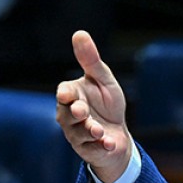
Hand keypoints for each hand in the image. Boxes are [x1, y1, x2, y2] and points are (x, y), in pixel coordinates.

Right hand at [55, 30, 132, 182]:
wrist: (118, 133)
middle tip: (83, 111)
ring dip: (89, 130)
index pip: (64, 93)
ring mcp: (77, 134)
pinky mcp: (88, 149)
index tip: (67, 94)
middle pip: (68, 114)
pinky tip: (110, 144)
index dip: (65, 94)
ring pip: (78, 133)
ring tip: (99, 130)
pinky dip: (101, 146)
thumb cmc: (107, 104)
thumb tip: (80, 33)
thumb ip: (91, 61)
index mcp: (72, 95)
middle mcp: (69, 115)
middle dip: (76, 112)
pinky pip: (92, 148)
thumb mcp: (104, 80)